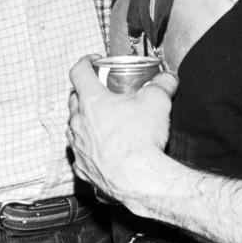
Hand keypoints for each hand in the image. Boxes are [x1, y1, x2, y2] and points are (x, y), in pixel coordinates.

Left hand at [68, 55, 178, 212]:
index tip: (94, 61)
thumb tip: (168, 78)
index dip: (85, 62)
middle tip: (101, 92)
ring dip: (84, 120)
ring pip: (74, 127)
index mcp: (92, 101)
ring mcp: (78, 147)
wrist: (141, 180)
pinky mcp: (83, 169)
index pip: (78, 72)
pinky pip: (80, 154)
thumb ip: (162, 84)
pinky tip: (100, 149)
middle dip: (85, 92)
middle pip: (74, 99)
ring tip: (101, 121)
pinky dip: (88, 148)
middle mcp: (79, 122)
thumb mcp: (158, 101)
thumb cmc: (142, 140)